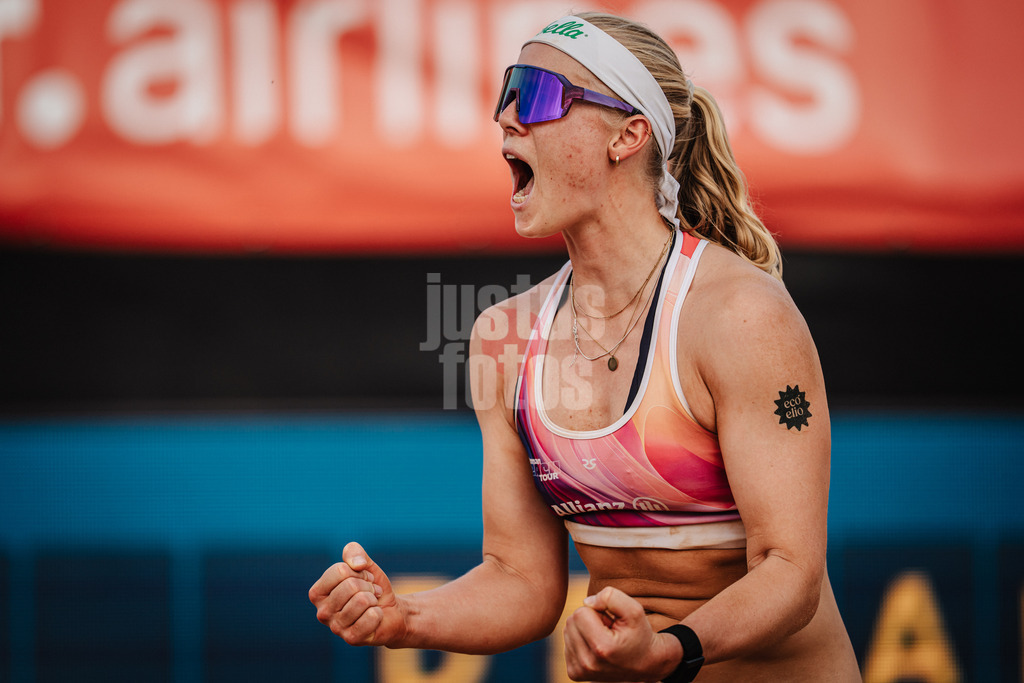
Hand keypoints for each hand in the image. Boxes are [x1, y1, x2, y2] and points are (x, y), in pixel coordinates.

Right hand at [308, 541, 406, 645]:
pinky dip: (378, 613)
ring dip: (373, 599)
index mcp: (318, 592)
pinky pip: (371, 616)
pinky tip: (375, 617)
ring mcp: (335, 627)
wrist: (391, 611)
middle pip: (350, 585)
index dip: (359, 571)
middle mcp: (322, 612)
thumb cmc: (373, 588)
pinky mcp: (351, 638)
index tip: (364, 579)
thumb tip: (356, 563)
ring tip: (372, 604)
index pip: (339, 570)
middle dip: (368, 585)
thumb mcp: (365, 565)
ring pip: (362, 600)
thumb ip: (355, 553)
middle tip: (371, 593)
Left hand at [563, 586, 681, 681]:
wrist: (644, 663)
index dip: (597, 611)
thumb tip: (586, 602)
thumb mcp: (634, 610)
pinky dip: (580, 640)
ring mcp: (580, 671)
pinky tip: (596, 647)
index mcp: (601, 647)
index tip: (611, 621)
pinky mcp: (574, 673)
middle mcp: (588, 663)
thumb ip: (610, 596)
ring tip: (603, 638)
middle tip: (608, 629)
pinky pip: (567, 643)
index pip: (580, 613)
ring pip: (568, 631)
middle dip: (589, 619)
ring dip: (584, 629)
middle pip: (571, 622)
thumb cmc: (639, 633)